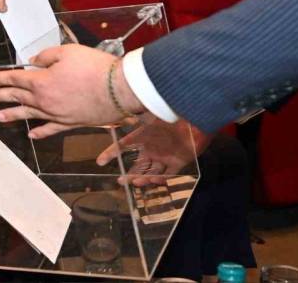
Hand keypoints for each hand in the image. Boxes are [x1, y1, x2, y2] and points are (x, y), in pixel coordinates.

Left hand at [0, 45, 144, 137]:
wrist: (119, 89)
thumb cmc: (94, 67)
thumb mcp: (67, 51)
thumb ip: (47, 55)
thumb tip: (34, 60)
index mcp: (41, 81)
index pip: (13, 78)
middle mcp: (45, 100)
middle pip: (16, 97)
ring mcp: (57, 114)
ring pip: (29, 114)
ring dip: (13, 115)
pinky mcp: (71, 122)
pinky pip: (51, 129)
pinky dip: (41, 132)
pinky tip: (32, 134)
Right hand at [95, 116, 211, 185]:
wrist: (197, 119)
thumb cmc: (173, 114)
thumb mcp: (152, 115)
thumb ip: (137, 117)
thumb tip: (119, 113)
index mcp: (144, 136)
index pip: (124, 145)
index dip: (112, 153)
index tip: (100, 161)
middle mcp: (153, 148)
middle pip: (137, 164)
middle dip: (129, 173)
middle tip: (121, 181)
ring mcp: (165, 156)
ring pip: (151, 171)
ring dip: (143, 178)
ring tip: (136, 182)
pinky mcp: (178, 162)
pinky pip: (168, 174)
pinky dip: (161, 179)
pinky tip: (154, 180)